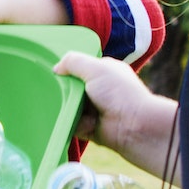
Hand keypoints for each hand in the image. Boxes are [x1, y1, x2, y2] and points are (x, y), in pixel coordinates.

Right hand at [53, 52, 177, 174]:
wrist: (133, 126)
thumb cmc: (119, 93)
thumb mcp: (95, 68)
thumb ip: (73, 61)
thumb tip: (56, 68)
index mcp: (105, 72)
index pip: (81, 67)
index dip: (68, 69)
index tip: (55, 73)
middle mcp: (100, 90)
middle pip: (72, 88)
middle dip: (64, 90)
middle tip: (56, 91)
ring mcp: (94, 110)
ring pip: (70, 106)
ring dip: (67, 107)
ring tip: (66, 107)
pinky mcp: (89, 127)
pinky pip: (72, 124)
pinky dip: (72, 123)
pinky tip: (78, 121)